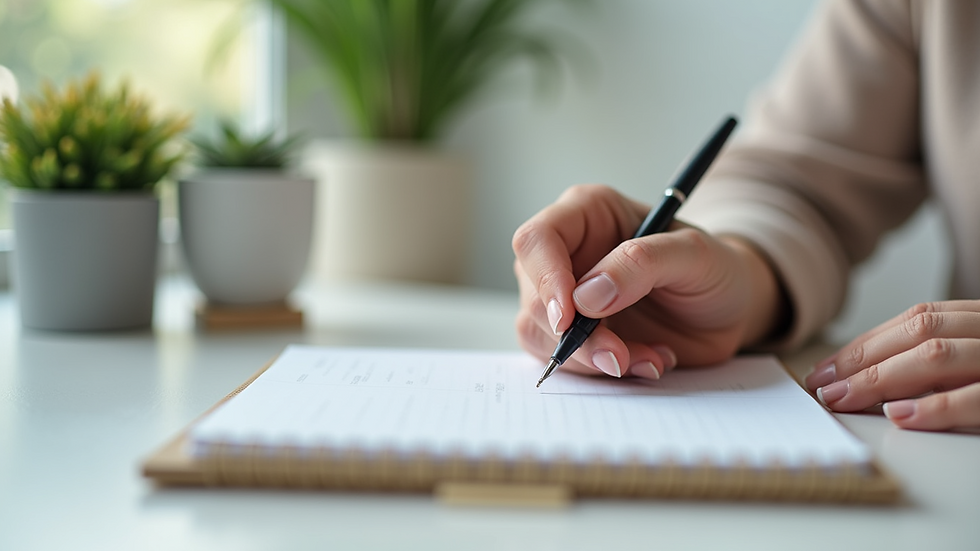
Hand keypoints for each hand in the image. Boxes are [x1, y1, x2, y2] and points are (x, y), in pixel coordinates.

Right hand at [512, 184, 784, 379]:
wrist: (728, 310)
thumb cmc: (712, 269)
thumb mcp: (694, 255)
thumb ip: (643, 262)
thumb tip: (587, 295)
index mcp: (588, 214)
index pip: (537, 240)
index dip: (545, 279)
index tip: (569, 318)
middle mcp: (567, 253)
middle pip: (535, 296)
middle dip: (575, 336)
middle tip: (620, 356)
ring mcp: (565, 297)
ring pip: (540, 334)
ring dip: (591, 358)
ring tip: (648, 357)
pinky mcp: (573, 335)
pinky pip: (566, 361)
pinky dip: (602, 372)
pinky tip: (644, 360)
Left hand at [805, 301, 979, 430]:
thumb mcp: (975, 364)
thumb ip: (939, 363)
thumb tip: (869, 378)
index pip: (917, 321)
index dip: (866, 344)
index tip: (827, 368)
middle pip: (920, 333)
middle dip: (863, 359)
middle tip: (824, 387)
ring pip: (938, 356)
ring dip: (882, 377)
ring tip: (844, 398)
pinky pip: (975, 398)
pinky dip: (934, 407)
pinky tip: (897, 415)